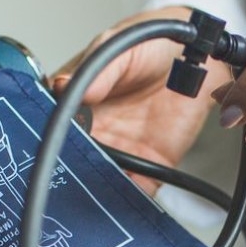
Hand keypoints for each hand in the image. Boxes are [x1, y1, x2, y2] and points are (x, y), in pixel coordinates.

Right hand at [50, 6, 215, 192]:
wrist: (198, 55)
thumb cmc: (151, 44)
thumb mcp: (119, 45)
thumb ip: (97, 67)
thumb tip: (64, 86)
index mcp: (76, 101)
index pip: (53, 125)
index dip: (47, 137)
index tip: (48, 145)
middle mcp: (95, 130)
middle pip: (73, 160)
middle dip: (69, 172)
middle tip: (69, 175)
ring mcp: (121, 149)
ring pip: (100, 180)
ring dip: (95, 190)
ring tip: (92, 194)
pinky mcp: (150, 163)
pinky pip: (136, 189)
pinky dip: (130, 199)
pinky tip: (124, 202)